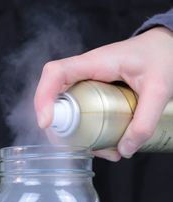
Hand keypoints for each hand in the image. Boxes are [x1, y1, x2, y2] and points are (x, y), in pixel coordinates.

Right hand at [34, 27, 172, 160]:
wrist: (167, 48)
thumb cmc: (162, 56)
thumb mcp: (158, 89)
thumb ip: (144, 121)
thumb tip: (124, 150)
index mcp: (95, 63)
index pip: (56, 73)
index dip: (44, 97)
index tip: (46, 123)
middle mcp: (87, 73)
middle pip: (56, 97)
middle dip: (60, 126)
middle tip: (74, 146)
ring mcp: (90, 84)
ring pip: (70, 109)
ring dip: (77, 134)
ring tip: (102, 150)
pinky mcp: (96, 94)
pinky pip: (83, 113)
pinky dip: (89, 132)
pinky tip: (107, 144)